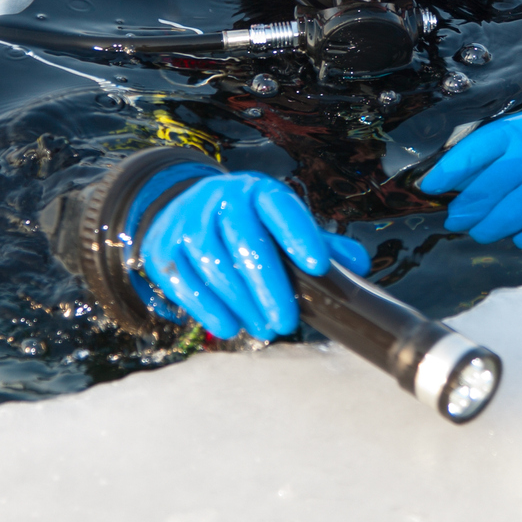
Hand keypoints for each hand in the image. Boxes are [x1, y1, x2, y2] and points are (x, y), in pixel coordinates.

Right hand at [138, 173, 371, 340]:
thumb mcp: (280, 226)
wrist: (185, 212)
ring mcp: (187, 221)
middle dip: (269, 286)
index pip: (281, 208)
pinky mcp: (163, 247)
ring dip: (241, 303)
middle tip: (287, 322)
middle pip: (245, 241)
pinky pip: (183, 280)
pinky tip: (230, 327)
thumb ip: (319, 243)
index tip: (318, 266)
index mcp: (257, 191)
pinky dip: (206, 307)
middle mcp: (221, 199)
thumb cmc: (249, 227)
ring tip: (265, 330)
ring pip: (213, 263)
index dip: (299, 234)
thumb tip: (359, 266)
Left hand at [420, 83, 521, 248]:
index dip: (448, 171)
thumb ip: (496, 152)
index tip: (429, 188)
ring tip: (484, 233)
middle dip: (468, 210)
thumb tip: (453, 182)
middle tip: (459, 222)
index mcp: (521, 130)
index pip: (474, 150)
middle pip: (489, 189)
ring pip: (513, 212)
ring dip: (492, 228)